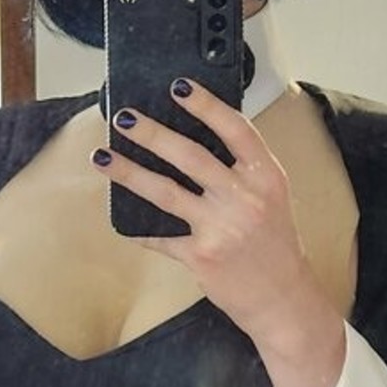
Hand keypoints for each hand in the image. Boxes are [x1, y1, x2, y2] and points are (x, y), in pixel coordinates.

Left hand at [93, 79, 316, 342]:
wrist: (283, 299)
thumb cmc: (275, 245)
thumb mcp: (272, 198)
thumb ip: (243, 170)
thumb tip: (197, 140)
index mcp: (266, 176)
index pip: (235, 129)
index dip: (205, 105)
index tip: (178, 87)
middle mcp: (245, 198)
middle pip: (190, 156)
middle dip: (151, 133)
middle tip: (123, 117)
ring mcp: (222, 228)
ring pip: (165, 192)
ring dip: (129, 172)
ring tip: (103, 156)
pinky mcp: (202, 256)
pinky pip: (160, 238)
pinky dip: (139, 230)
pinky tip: (120, 221)